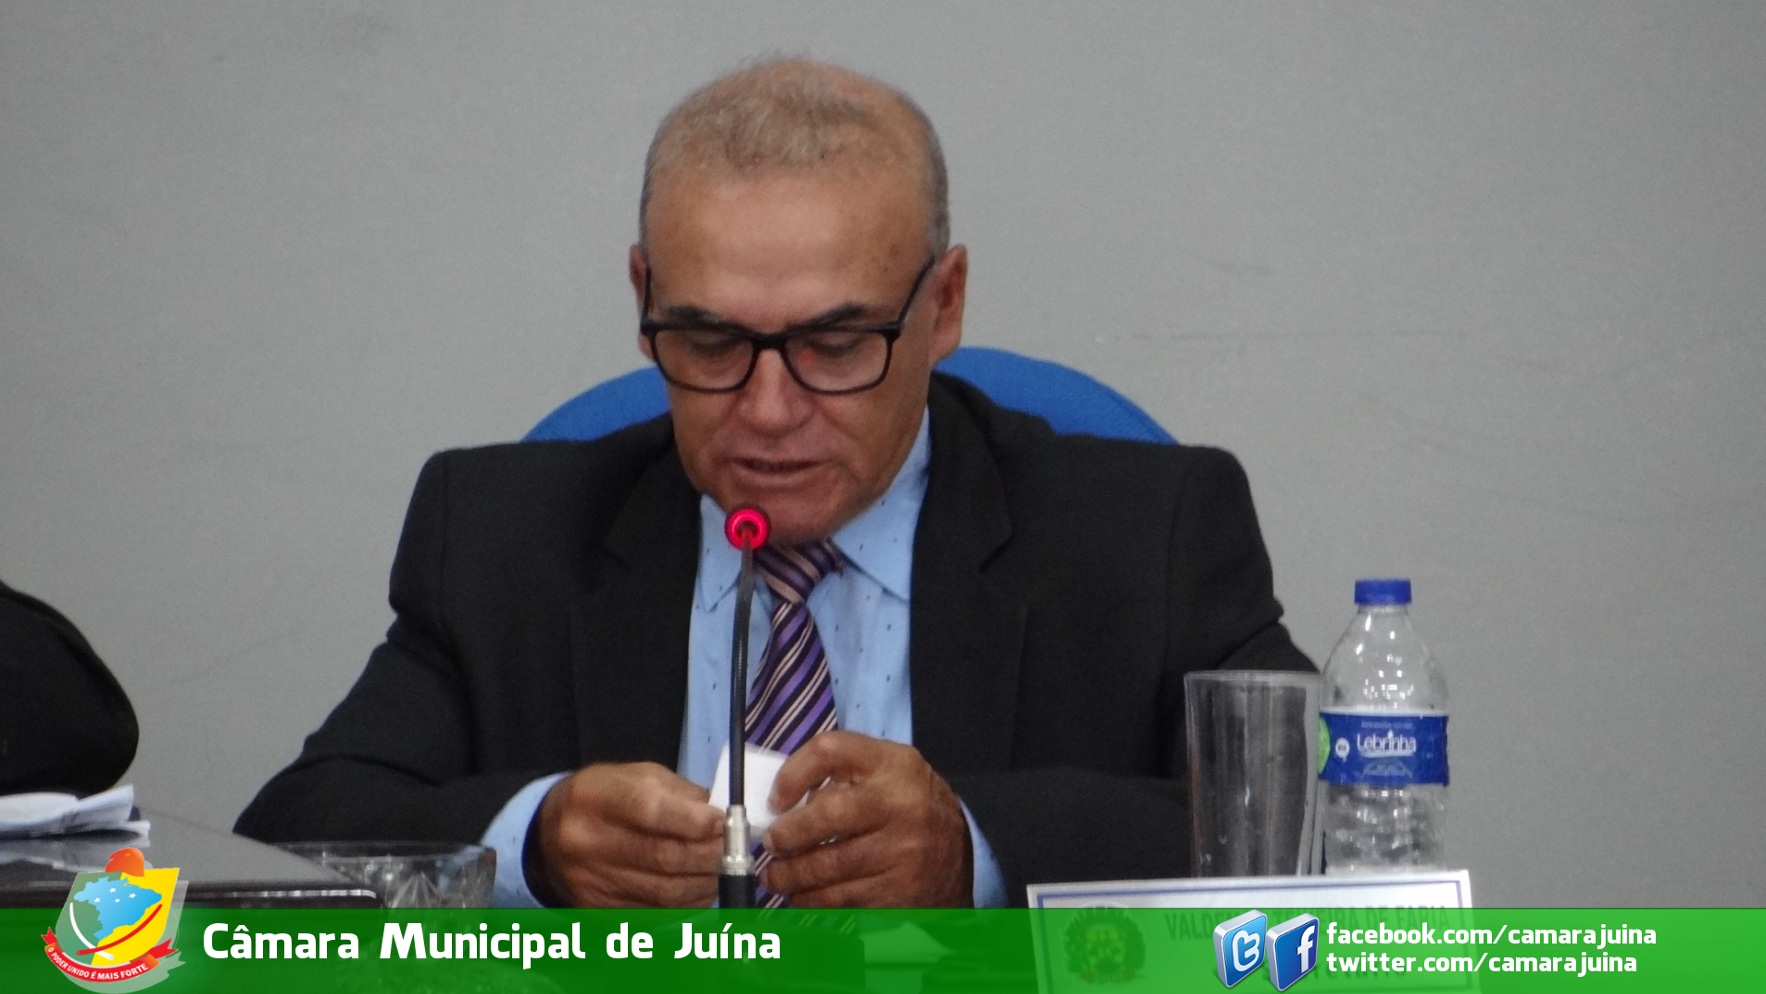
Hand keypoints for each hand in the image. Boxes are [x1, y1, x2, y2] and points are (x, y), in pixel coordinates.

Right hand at [532, 761, 722, 906]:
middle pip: (663, 857)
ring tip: (725, 868)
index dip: (693, 820)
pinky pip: (656, 912)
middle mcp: (587, 841)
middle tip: (737, 848)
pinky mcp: (599, 911)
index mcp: (595, 797)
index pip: (649, 810)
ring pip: (665, 892)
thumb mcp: (636, 777)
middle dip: (710, 854)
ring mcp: (591, 881)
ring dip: (706, 882)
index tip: (725, 822)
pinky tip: (702, 887)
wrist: (546, 837)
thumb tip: (723, 817)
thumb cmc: (603, 799)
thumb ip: (681, 795)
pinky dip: (688, 902)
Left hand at [760, 731, 971, 906]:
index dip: (793, 773)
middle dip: (787, 836)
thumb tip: (782, 802)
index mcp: (892, 764)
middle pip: (825, 815)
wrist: (958, 854)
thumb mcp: (886, 771)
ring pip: (828, 866)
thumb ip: (842, 773)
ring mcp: (901, 852)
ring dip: (791, 875)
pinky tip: (803, 895)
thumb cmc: (908, 805)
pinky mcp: (898, 892)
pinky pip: (842, 899)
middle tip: (771, 844)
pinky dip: (813, 900)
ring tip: (776, 876)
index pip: (830, 751)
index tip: (776, 799)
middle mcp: (899, 804)